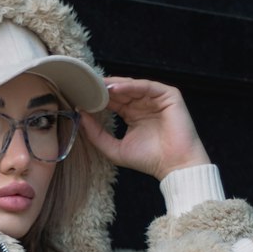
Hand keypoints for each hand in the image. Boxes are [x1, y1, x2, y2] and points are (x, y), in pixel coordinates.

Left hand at [79, 78, 210, 179]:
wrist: (174, 166)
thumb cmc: (147, 160)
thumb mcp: (114, 148)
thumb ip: (96, 134)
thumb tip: (81, 115)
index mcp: (132, 115)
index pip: (112, 102)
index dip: (97, 99)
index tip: (79, 96)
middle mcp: (143, 105)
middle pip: (120, 91)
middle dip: (103, 89)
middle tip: (84, 86)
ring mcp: (156, 99)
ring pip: (132, 86)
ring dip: (114, 85)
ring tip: (97, 86)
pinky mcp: (168, 96)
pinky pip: (146, 86)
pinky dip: (130, 86)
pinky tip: (114, 89)